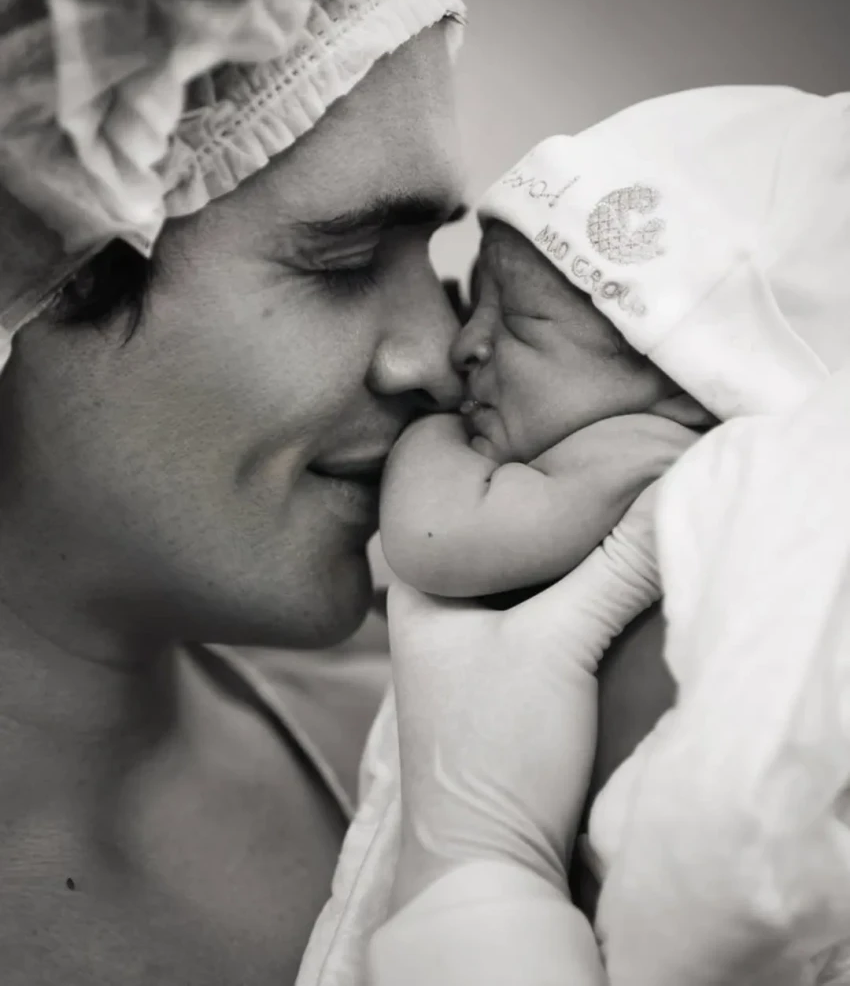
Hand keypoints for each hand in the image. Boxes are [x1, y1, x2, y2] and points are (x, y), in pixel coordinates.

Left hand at [386, 481, 666, 911]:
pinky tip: (601, 571)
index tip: (546, 427)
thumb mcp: (560, 643)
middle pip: (492, 532)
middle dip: (539, 504)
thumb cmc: (493, 750)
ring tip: (604, 501)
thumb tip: (666, 495)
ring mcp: (467, 642)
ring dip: (558, 550)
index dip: (497, 460)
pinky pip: (535, 608)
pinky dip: (566, 589)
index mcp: (416, 585)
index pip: (448, 496)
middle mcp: (433, 606)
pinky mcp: (502, 672)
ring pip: (518, 572)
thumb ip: (614, 568)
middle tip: (590, 459)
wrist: (488, 865)